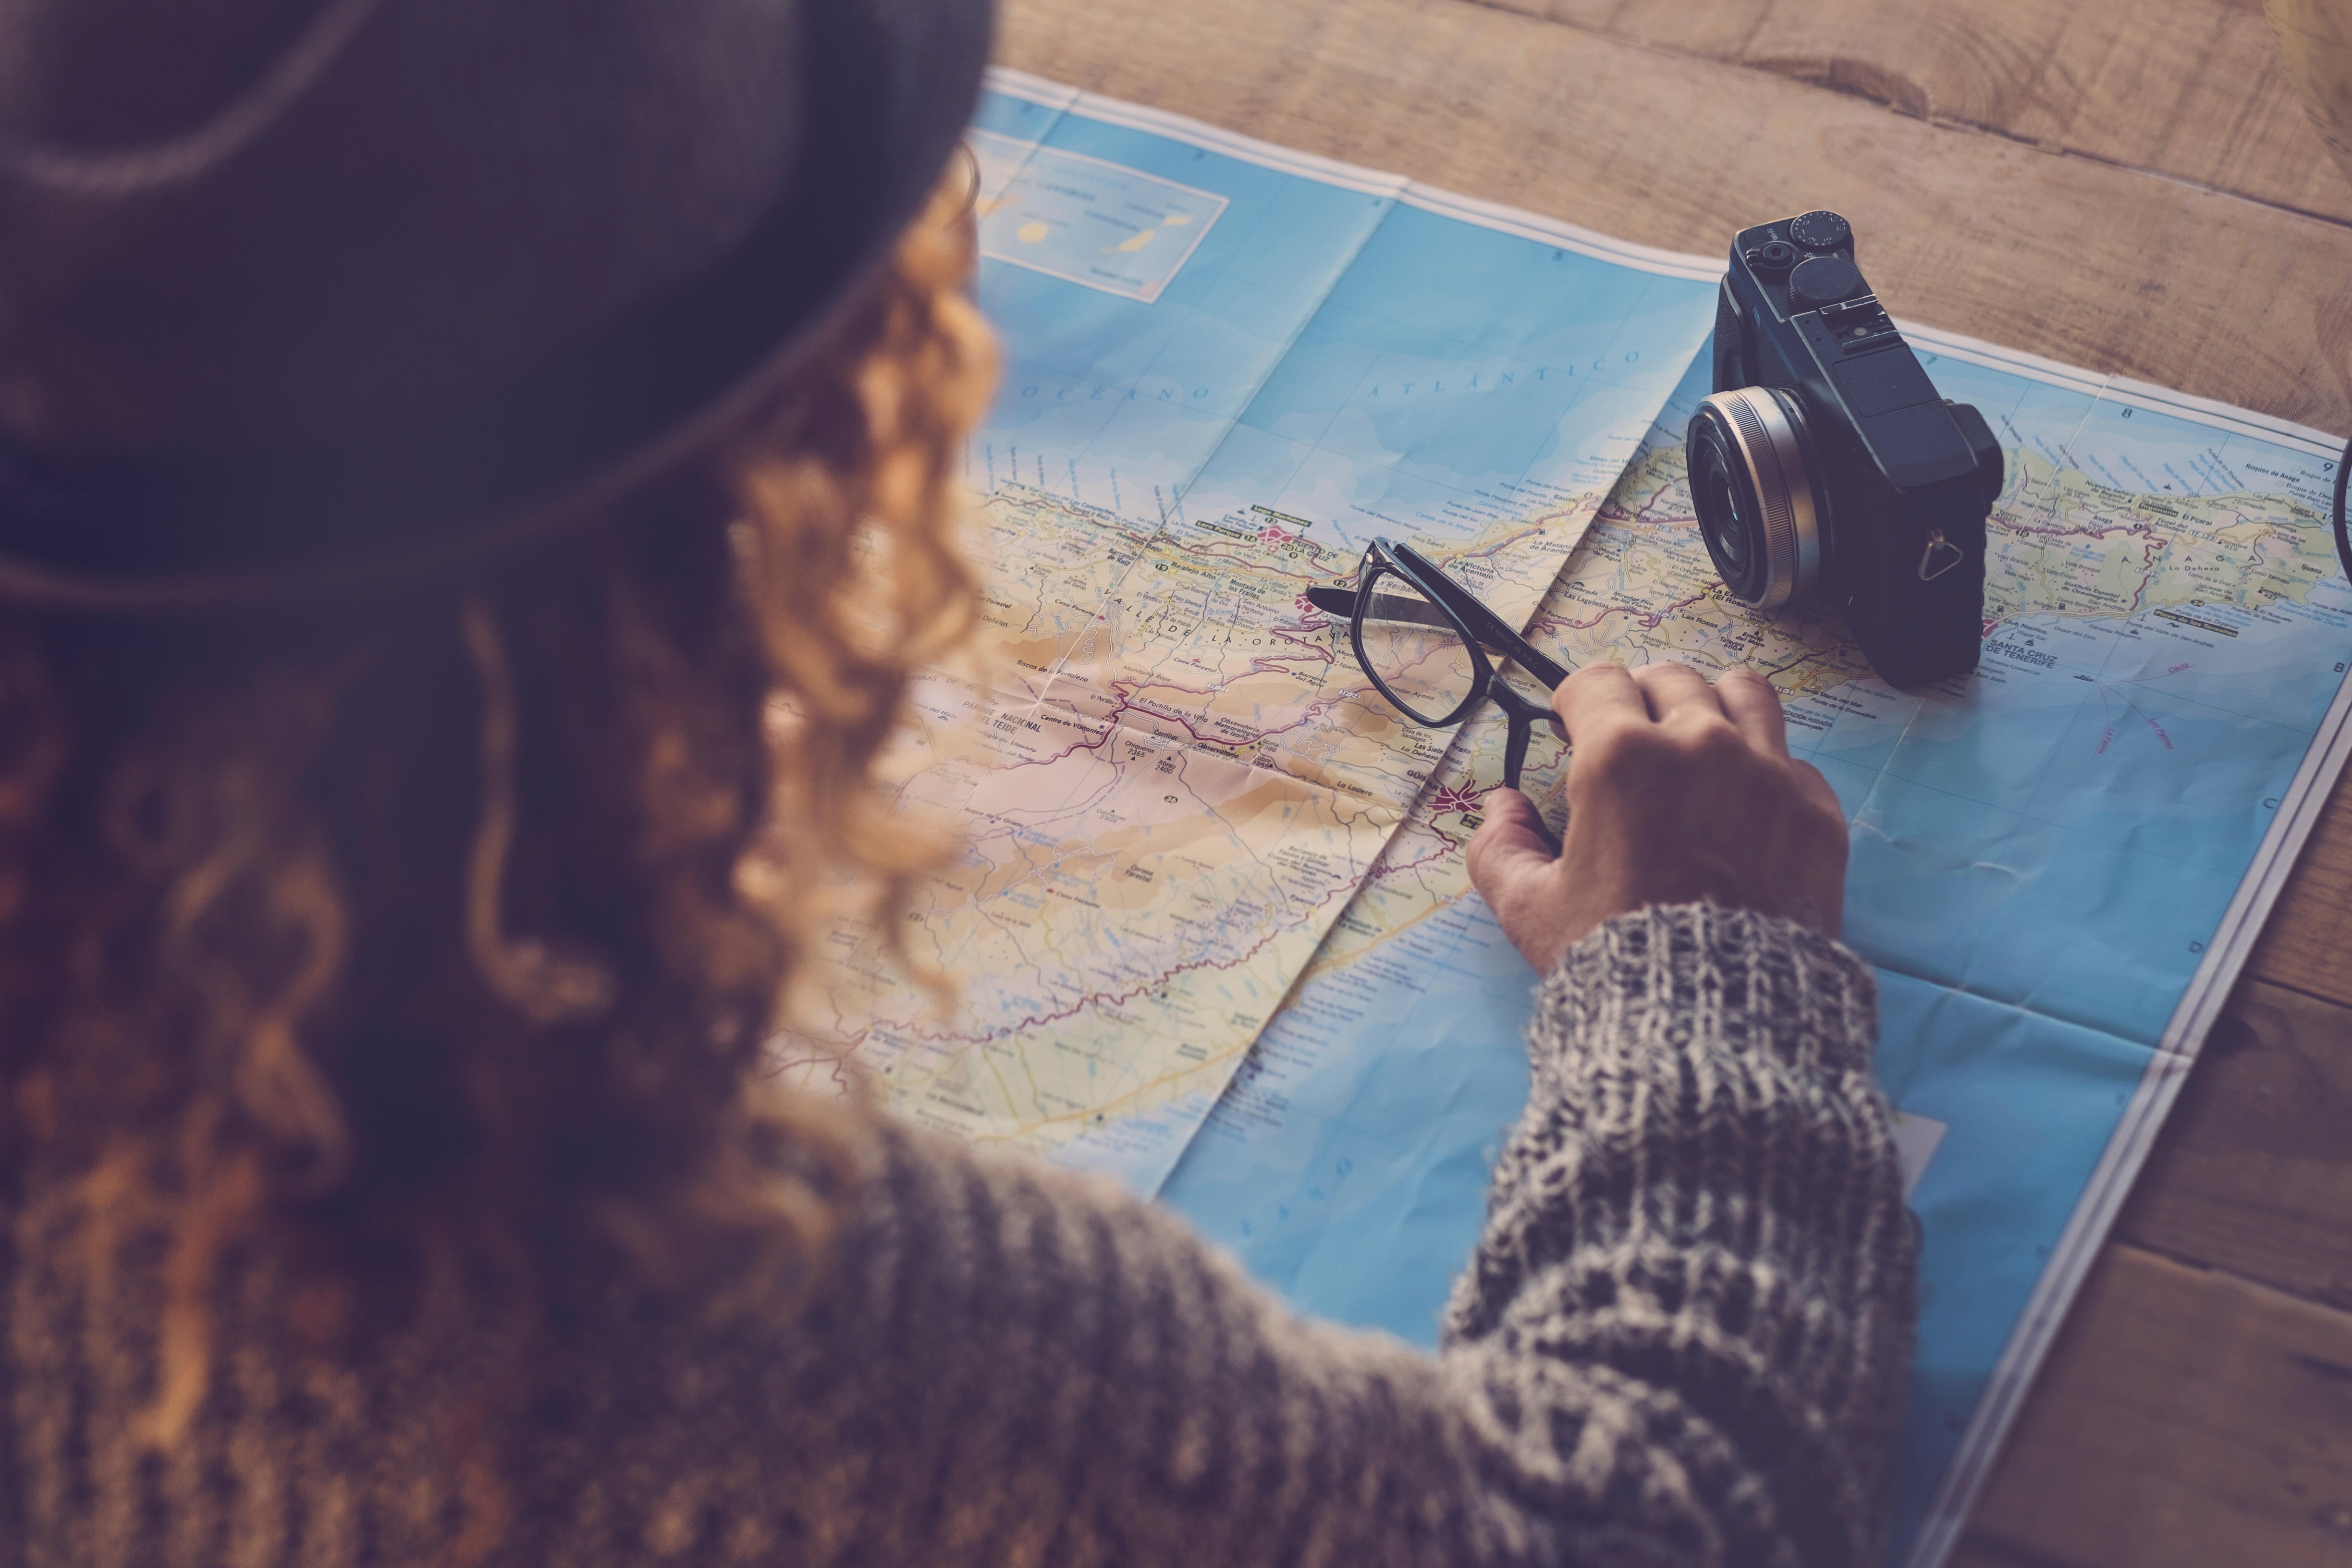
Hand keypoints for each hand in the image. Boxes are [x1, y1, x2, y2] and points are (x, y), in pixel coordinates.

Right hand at [1467, 662, 1848, 972]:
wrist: (1713, 1019)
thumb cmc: (1614, 958)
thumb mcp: (1527, 907)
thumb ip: (1498, 846)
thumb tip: (1504, 807)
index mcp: (1622, 757)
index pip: (1598, 681)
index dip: (1579, 702)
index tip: (1577, 727)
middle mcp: (1701, 745)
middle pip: (1671, 678)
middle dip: (1641, 699)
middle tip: (1632, 737)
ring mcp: (1769, 775)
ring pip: (1744, 693)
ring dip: (1712, 707)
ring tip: (1698, 741)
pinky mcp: (1816, 813)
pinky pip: (1793, 759)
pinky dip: (1766, 769)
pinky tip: (1744, 805)